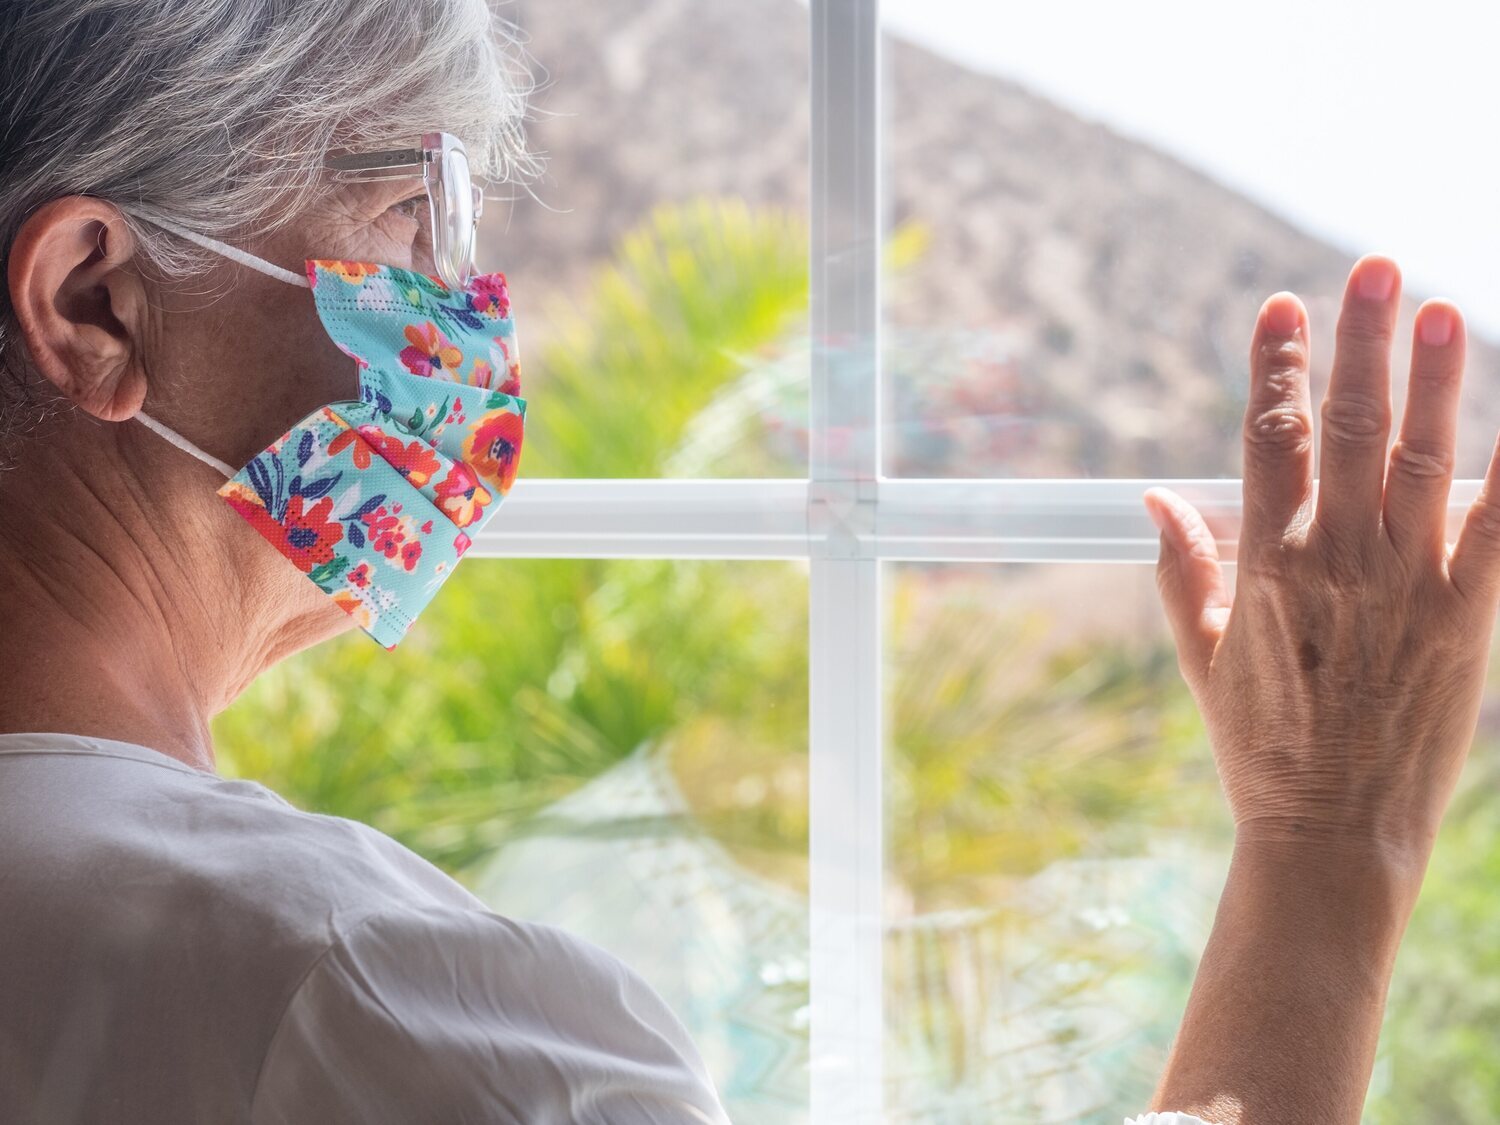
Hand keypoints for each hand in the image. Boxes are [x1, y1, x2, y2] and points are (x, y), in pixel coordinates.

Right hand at [1146, 254, 1499, 889]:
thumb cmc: (1260, 745)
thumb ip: (1179, 569)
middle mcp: (1335, 561)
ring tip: (1447, 309)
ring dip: (1438, 381)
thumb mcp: (1198, 656)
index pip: (1268, 440)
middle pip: (1351, 429)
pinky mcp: (1468, 618)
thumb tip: (1154, 499)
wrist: (1331, 834)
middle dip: (1361, 343)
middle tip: (1375, 268)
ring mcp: (1407, 586)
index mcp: (1264, 565)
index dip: (1274, 367)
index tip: (1279, 306)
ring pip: (1425, 460)